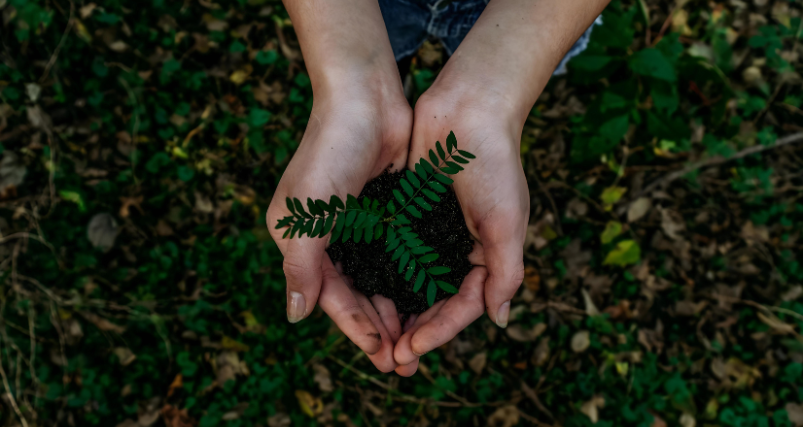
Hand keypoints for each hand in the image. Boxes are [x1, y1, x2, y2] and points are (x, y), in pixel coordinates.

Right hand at [266, 85, 411, 372]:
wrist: (365, 98)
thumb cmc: (329, 151)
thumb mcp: (306, 213)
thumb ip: (301, 266)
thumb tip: (295, 316)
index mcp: (301, 240)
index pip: (330, 296)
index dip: (355, 327)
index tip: (382, 354)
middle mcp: (328, 237)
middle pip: (356, 294)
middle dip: (379, 328)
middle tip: (405, 361)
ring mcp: (359, 225)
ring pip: (379, 280)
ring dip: (396, 309)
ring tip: (418, 340)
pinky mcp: (386, 212)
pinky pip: (398, 255)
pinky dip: (409, 279)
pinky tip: (428, 299)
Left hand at [393, 86, 529, 374]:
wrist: (468, 108)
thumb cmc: (494, 163)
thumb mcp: (507, 221)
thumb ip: (505, 272)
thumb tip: (499, 321)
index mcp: (487, 255)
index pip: (463, 306)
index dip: (439, 331)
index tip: (411, 349)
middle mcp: (458, 249)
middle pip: (435, 302)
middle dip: (415, 331)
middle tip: (390, 358)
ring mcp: (432, 232)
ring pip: (411, 283)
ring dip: (395, 310)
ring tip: (374, 337)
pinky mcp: (408, 214)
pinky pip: (393, 252)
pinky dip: (381, 274)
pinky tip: (363, 292)